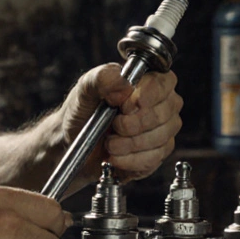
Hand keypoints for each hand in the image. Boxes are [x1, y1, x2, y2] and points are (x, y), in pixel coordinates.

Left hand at [60, 63, 182, 181]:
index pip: (164, 82)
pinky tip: (115, 156)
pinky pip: (154, 158)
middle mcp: (161, 102)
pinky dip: (130, 160)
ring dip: (129, 144)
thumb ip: (102, 78)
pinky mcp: (159, 153)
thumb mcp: (85, 89)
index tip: (124, 106)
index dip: (146, 96)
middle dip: (133, 124)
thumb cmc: (83, 111)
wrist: (75, 142)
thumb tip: (124, 81)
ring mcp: (163, 128)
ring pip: (160, 138)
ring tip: (109, 142)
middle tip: (113, 125)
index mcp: (147, 80)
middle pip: (163, 113)